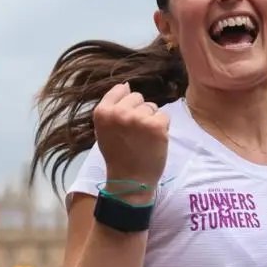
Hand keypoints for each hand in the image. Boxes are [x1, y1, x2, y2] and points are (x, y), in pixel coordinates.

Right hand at [93, 83, 169, 197]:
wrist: (130, 180)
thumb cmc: (117, 156)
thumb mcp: (104, 130)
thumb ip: (112, 108)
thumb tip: (126, 85)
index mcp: (102, 112)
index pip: (120, 90)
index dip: (126, 104)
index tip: (125, 120)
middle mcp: (119, 112)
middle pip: (137, 97)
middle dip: (139, 111)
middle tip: (135, 133)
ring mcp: (138, 118)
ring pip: (152, 107)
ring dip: (151, 120)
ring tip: (144, 138)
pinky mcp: (156, 126)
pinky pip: (164, 116)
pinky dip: (162, 128)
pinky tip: (154, 141)